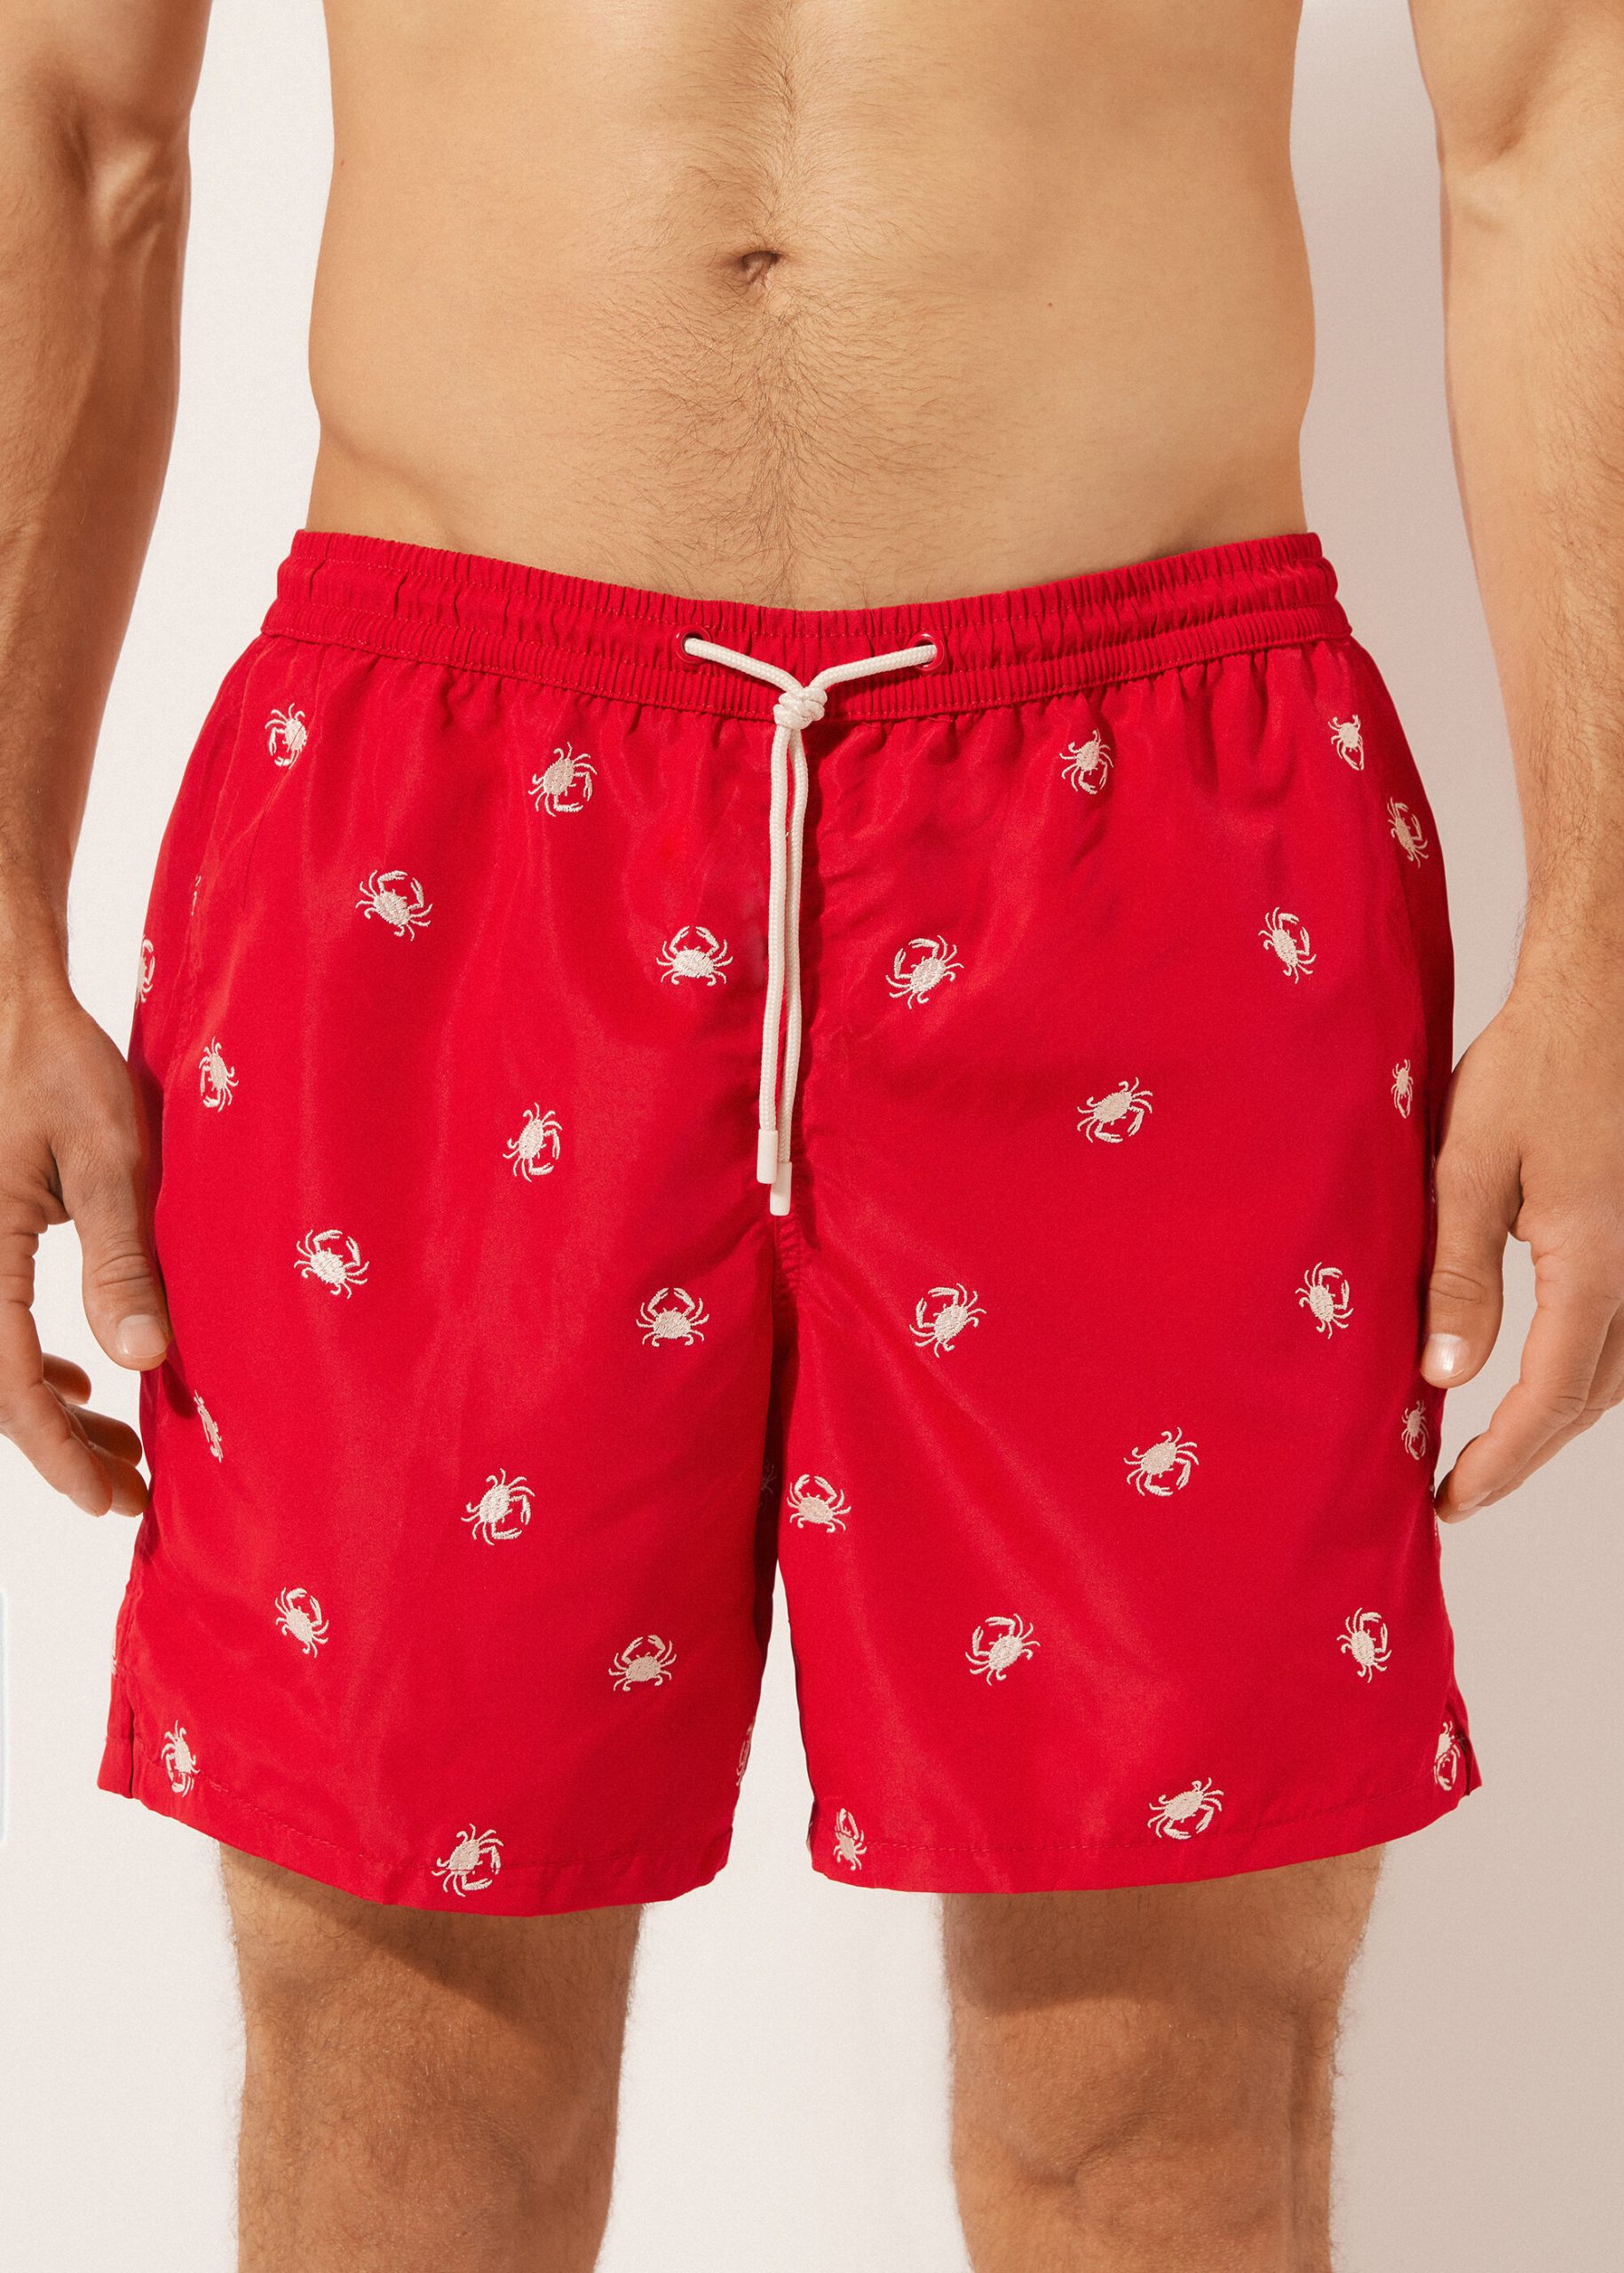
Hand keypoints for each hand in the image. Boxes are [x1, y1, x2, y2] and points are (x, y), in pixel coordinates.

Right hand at [0, 957, 168, 1514]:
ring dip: (52, 1412)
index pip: (8, 1382)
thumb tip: (146, 1359)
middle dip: (60, 1447)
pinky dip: (36, 1365)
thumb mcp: (108, 1157)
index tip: (109, 1500)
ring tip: (120, 1452)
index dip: (58, 1451)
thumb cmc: (58, 1065)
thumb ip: (122, 1258)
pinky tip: (86, 1380)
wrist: (10, 1007)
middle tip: (129, 1494)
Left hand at [1423, 951, 1623, 1516]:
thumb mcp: (1469, 1167)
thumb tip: (1445, 1375)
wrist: (1604, 998)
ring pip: (1616, 1371)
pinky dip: (1584, 1369)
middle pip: (1589, 1398)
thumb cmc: (1537, 1066)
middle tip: (1460, 1490)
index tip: (1452, 1500)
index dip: (1501, 1460)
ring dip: (1556, 1415)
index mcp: (1595, 1264)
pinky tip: (1541, 1375)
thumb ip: (1458, 1275)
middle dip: (1526, 1453)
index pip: (1548, 1397)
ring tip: (1491, 1447)